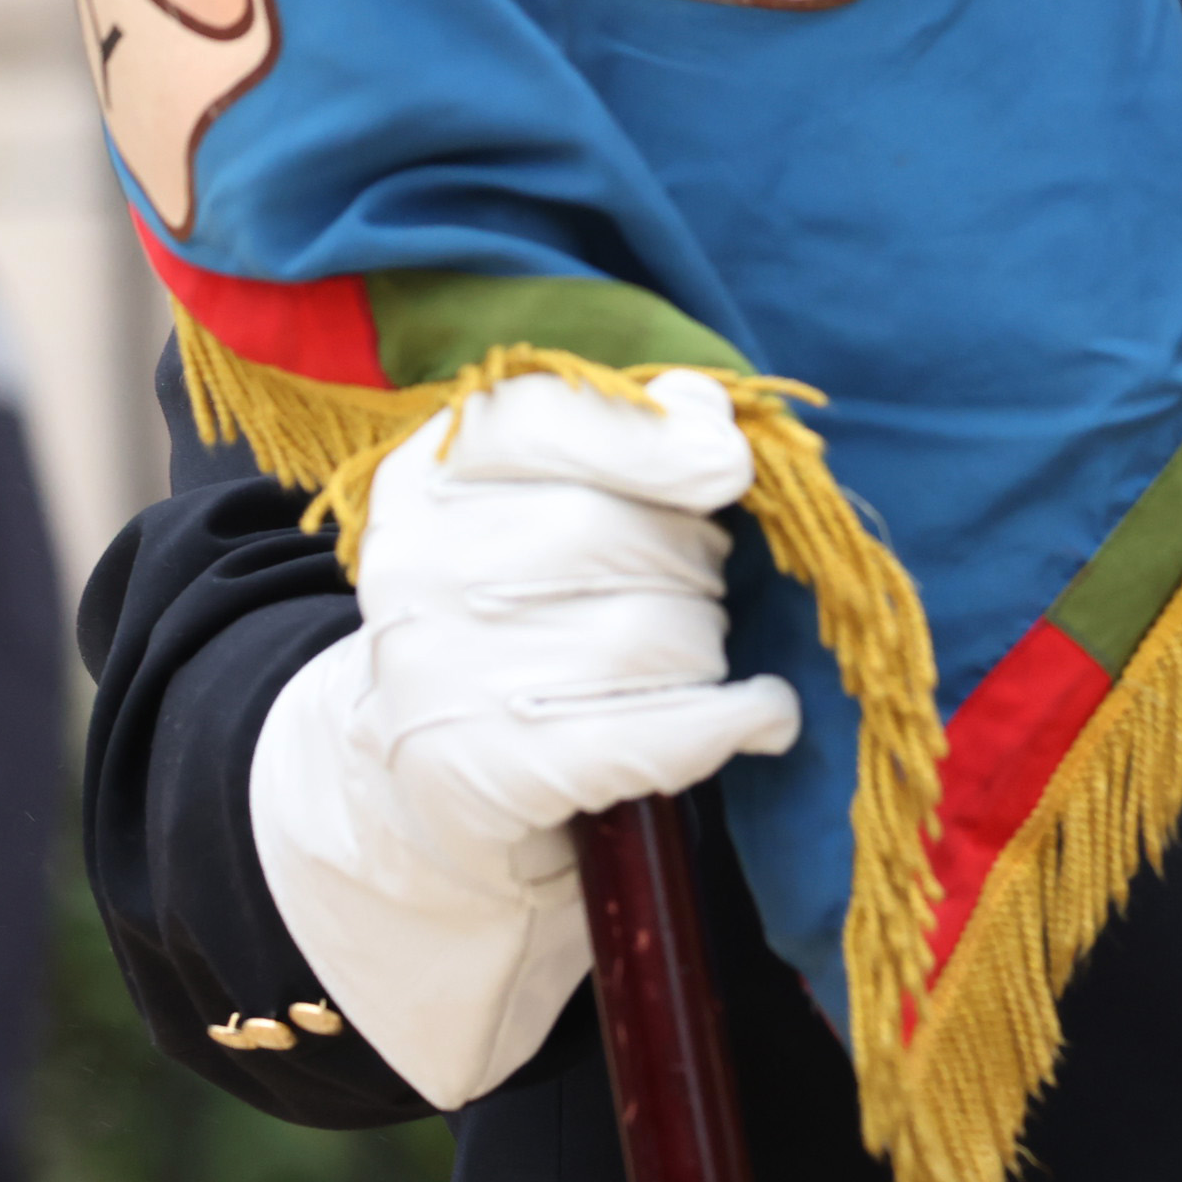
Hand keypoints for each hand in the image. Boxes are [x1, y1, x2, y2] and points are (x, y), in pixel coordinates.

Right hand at [250, 369, 801, 1109]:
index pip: (545, 422)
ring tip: (671, 656)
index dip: (654, 440)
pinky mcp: (489, 773)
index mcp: (429, 478)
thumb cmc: (524, 607)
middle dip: (692, 559)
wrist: (431, 774)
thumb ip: (625, 436)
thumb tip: (701, 407)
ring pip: (658, 633)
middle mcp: (417, 569)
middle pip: (625, 534)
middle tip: (681, 583)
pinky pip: (658, 733)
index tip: (726, 466)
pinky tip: (764, 714)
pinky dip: (735, 719)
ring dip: (700, 644)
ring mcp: (442, 677)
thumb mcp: (549, 498)